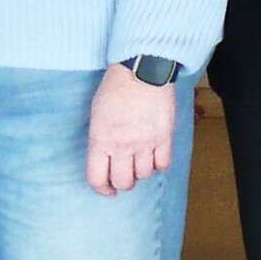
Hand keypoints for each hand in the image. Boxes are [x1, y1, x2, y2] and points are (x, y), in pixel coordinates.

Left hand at [86, 63, 177, 194]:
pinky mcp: (164, 137)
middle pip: (123, 182)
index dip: (102, 189)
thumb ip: (100, 140)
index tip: (107, 189)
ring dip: (141, 172)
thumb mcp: (96, 115)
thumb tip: (106, 159)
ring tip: (141, 162)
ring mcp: (145, 142)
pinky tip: (155, 157)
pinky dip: (159, 166)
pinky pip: (163, 164)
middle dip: (123, 183)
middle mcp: (122, 145)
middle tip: (125, 176)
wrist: (142, 70)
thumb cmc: (115, 89)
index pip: (98, 178)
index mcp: (101, 140)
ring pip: (144, 175)